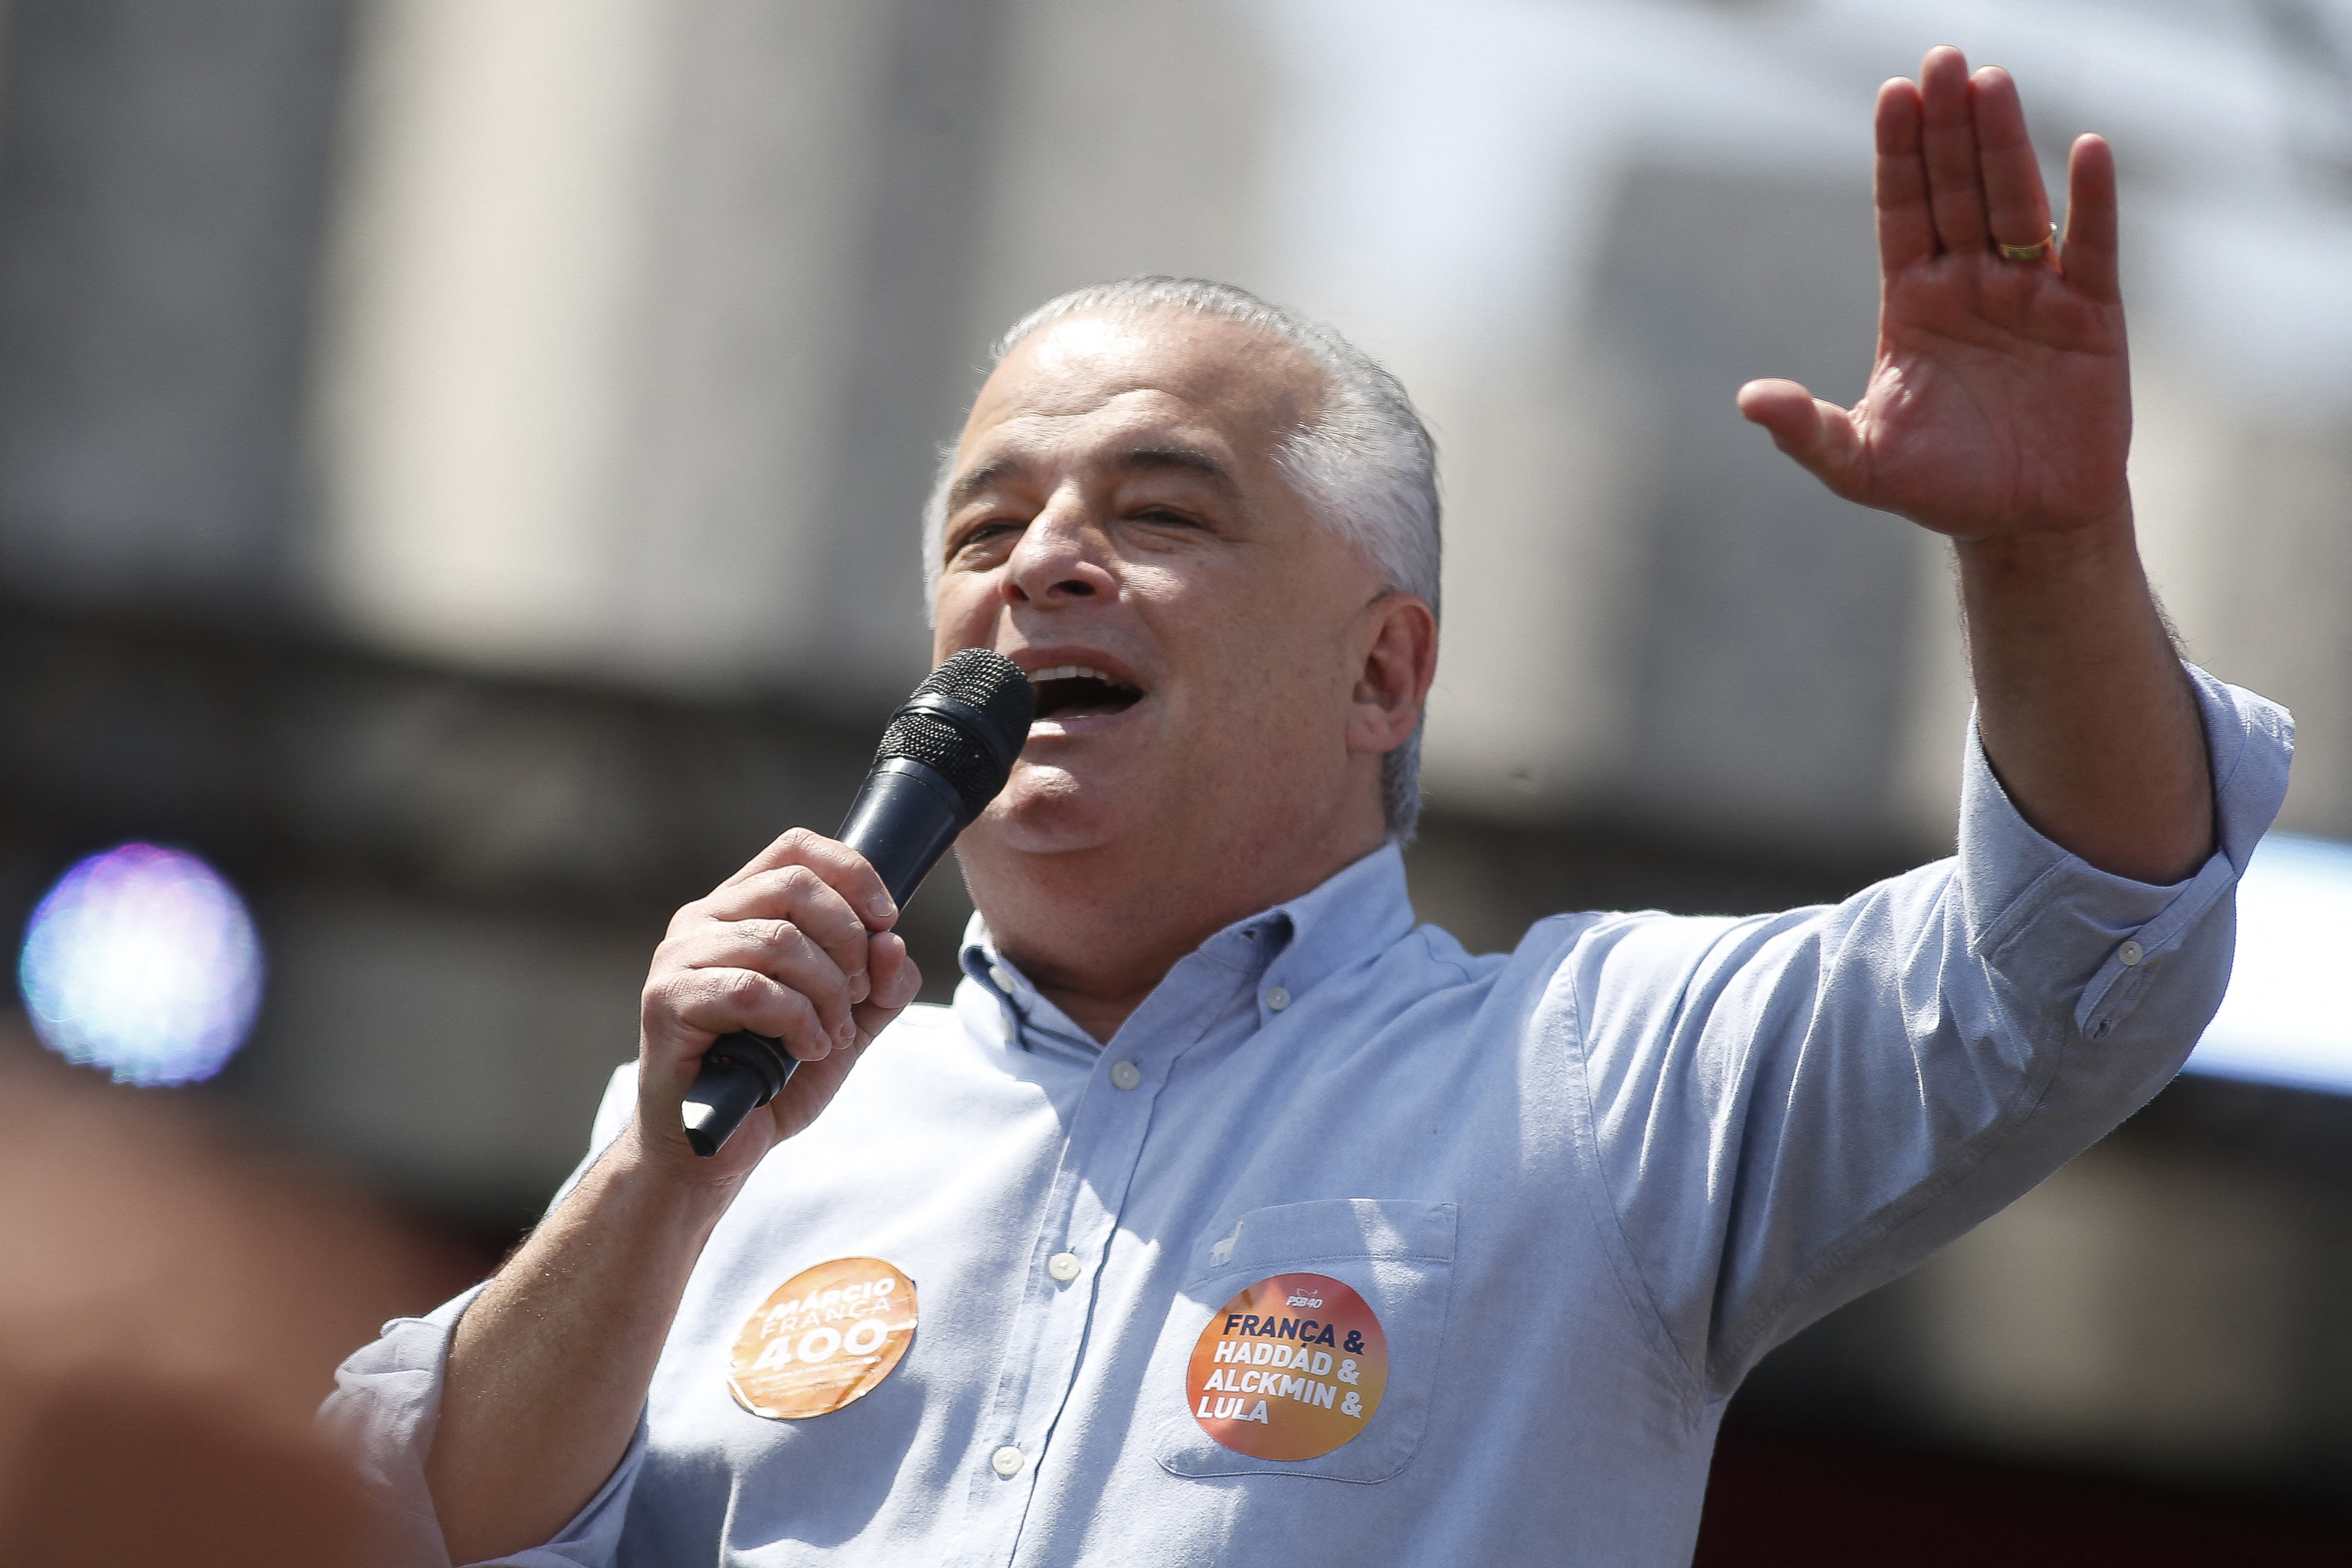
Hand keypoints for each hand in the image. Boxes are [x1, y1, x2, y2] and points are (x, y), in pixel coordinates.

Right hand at [630, 829, 921, 1181]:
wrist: (715, 1147)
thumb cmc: (773, 1077)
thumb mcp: (848, 1022)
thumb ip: (880, 982)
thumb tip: (891, 941)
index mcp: (740, 909)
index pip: (797, 848)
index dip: (853, 873)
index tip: (887, 920)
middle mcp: (702, 920)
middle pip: (796, 885)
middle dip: (849, 941)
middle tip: (857, 996)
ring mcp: (678, 958)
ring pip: (780, 940)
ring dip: (828, 994)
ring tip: (831, 1035)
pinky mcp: (667, 1001)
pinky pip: (754, 990)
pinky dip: (799, 1022)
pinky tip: (806, 1050)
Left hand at [1737, 46, 2128, 543]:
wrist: (2022, 524)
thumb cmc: (1937, 487)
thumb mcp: (1860, 465)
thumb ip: (1808, 431)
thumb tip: (1748, 400)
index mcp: (1914, 301)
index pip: (1901, 210)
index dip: (1898, 154)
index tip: (1893, 94)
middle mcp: (1971, 282)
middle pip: (1956, 189)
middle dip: (1948, 127)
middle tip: (1943, 58)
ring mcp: (2032, 292)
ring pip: (2017, 203)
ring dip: (2006, 145)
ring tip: (1995, 83)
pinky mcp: (2090, 315)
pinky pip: (2092, 248)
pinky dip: (2092, 202)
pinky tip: (2088, 151)